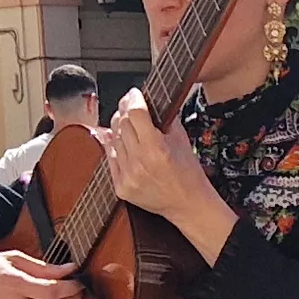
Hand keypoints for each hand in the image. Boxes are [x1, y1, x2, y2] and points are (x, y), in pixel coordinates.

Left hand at [107, 92, 238, 259]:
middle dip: (125, 111)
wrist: (187, 204)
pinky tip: (121, 141)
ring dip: (119, 129)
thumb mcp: (182, 139)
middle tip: (130, 105)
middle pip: (121, 124)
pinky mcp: (121, 187)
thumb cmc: (188, 174)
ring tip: (129, 126)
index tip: (134, 94)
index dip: (133, 99)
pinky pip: (110, 159)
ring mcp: (127, 176)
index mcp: (156, 149)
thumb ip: (164, 119)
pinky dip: (114, 147)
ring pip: (113, 140)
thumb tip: (148, 101)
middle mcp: (139, 162)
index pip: (135, 113)